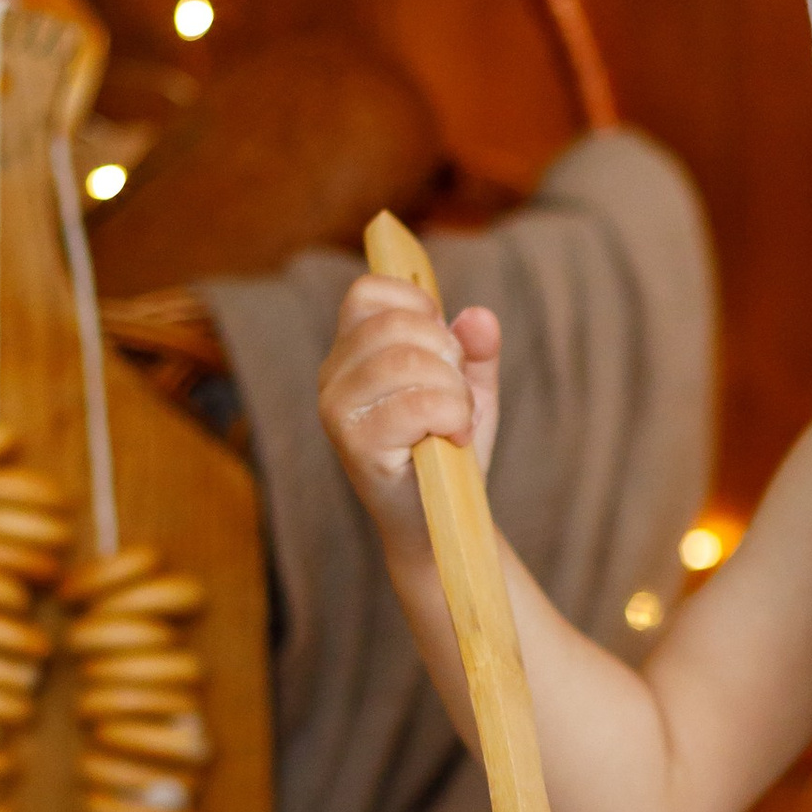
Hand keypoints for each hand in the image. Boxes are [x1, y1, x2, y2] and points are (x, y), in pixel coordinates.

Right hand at [319, 275, 500, 548]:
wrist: (444, 519)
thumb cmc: (449, 449)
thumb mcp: (468, 388)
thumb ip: (475, 349)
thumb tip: (478, 317)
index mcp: (351, 352)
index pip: (368, 292)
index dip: (417, 305)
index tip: (442, 346)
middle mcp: (333, 376)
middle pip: (396, 324)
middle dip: (446, 353)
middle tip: (456, 392)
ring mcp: (338, 410)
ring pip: (407, 361)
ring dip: (452, 390)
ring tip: (456, 420)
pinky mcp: (355, 444)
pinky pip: (416, 404)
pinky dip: (452, 416)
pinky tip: (454, 438)